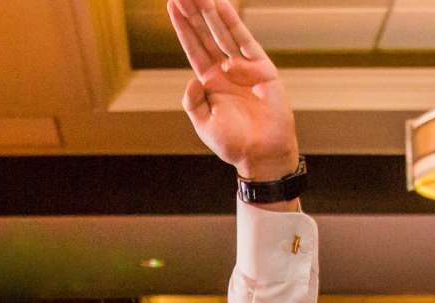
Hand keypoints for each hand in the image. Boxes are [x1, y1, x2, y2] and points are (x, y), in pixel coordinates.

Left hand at [167, 0, 299, 181]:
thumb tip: (194, 78)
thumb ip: (193, 101)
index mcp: (210, 81)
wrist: (261, 155)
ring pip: (224, 33)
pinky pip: (246, 43)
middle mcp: (226, 69)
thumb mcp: (203, 124)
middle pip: (206, 34)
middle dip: (194, 12)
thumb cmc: (234, 143)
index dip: (183, 27)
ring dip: (211, 12)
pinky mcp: (262, 70)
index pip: (194, 47)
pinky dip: (233, 26)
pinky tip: (221, 8)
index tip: (172, 4)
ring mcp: (245, 67)